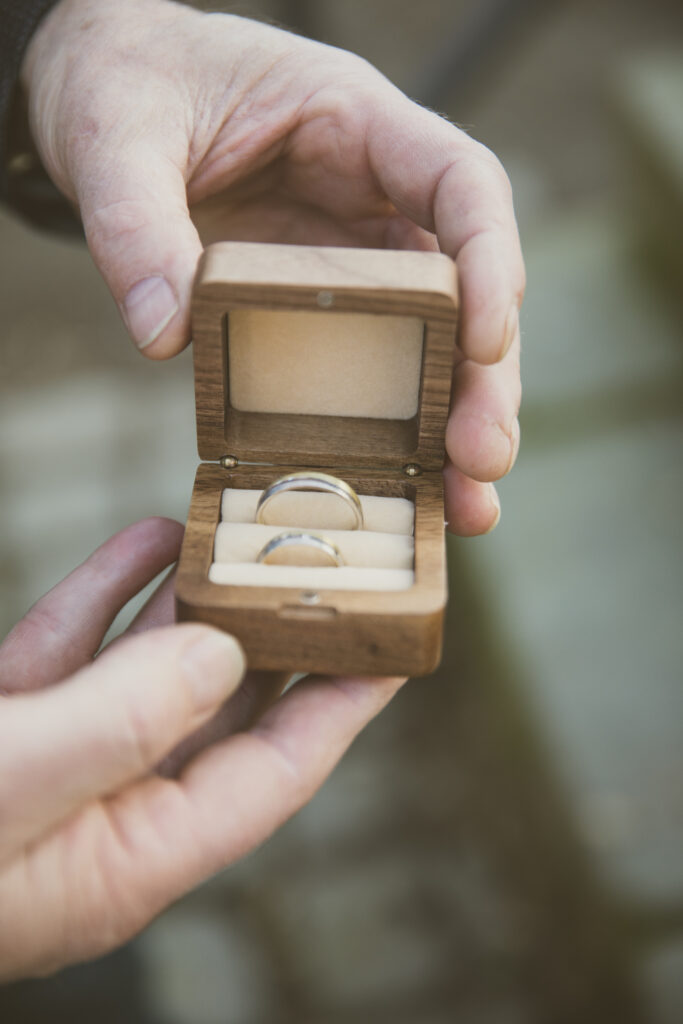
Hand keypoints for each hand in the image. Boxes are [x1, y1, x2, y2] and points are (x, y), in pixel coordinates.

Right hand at [0, 518, 403, 978]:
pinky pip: (73, 643)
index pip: (272, 777)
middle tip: (335, 572)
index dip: (341, 711)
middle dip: (277, 641)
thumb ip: (122, 724)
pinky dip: (109, 588)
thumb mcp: (8, 788)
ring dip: (195, 600)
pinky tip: (148, 535)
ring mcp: (49, 757)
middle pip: (221, 713)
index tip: (398, 650)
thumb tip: (219, 660)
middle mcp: (102, 808)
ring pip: (148, 667)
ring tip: (248, 535)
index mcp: (127, 855)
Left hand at [21, 0, 524, 536]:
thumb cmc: (127, 86)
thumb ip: (132, 224)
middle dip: (483, 378)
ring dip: (452, 425)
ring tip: (465, 507)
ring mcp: (353, 262)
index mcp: (354, 124)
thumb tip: (164, 337)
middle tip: (480, 460)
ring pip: (434, 344)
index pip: (460, 182)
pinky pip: (370, 372)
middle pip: (465, 288)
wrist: (108, 96)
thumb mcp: (114, 134)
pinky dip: (393, 434)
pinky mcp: (320, 314)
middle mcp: (374, 199)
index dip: (489, 259)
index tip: (484, 340)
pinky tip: (407, 490)